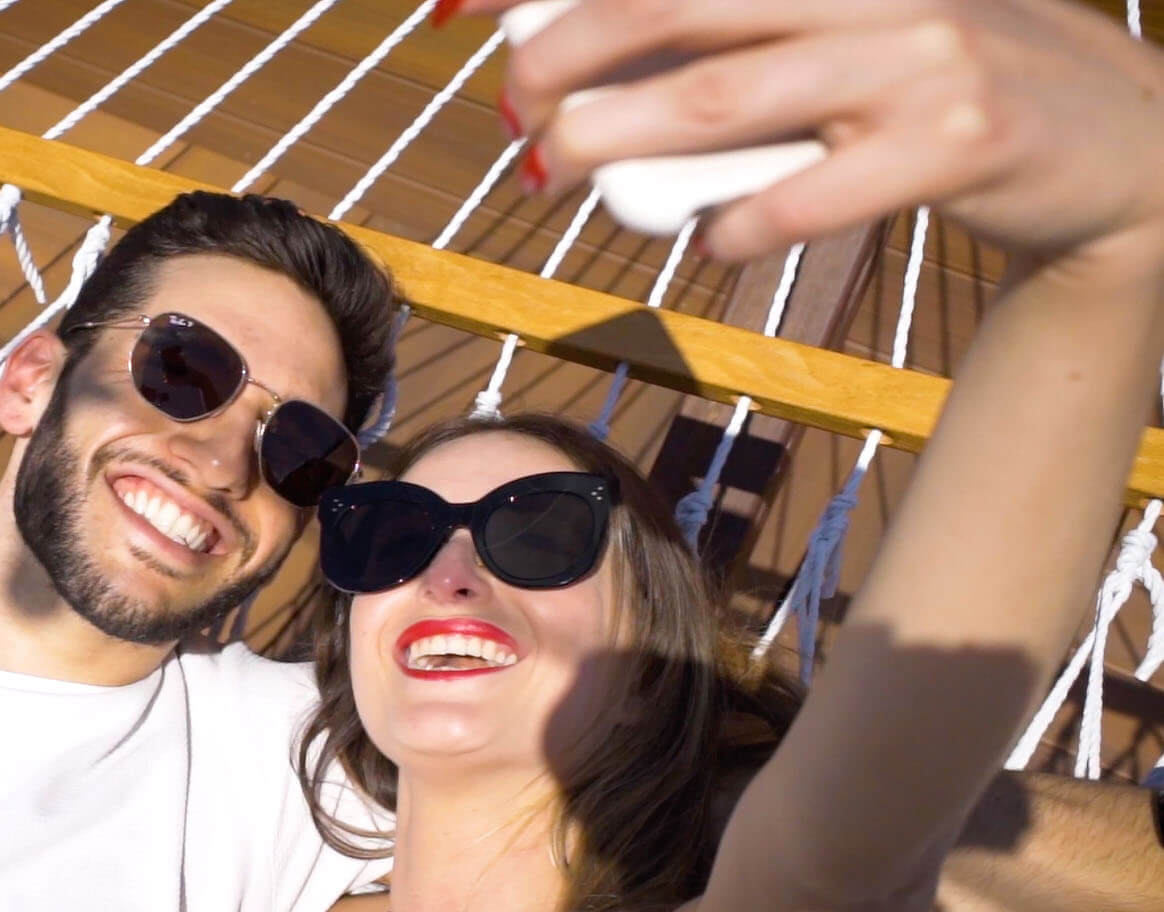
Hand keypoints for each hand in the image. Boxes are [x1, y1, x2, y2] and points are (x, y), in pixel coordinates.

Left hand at [450, 0, 1163, 268]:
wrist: (1123, 142)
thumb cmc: (946, 84)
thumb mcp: (853, 26)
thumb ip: (747, 31)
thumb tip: (589, 64)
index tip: (460, 2)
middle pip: (670, 6)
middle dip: (560, 57)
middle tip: (513, 109)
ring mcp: (920, 55)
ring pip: (718, 99)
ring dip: (608, 142)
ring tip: (548, 174)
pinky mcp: (958, 141)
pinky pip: (803, 196)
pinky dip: (730, 228)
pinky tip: (707, 242)